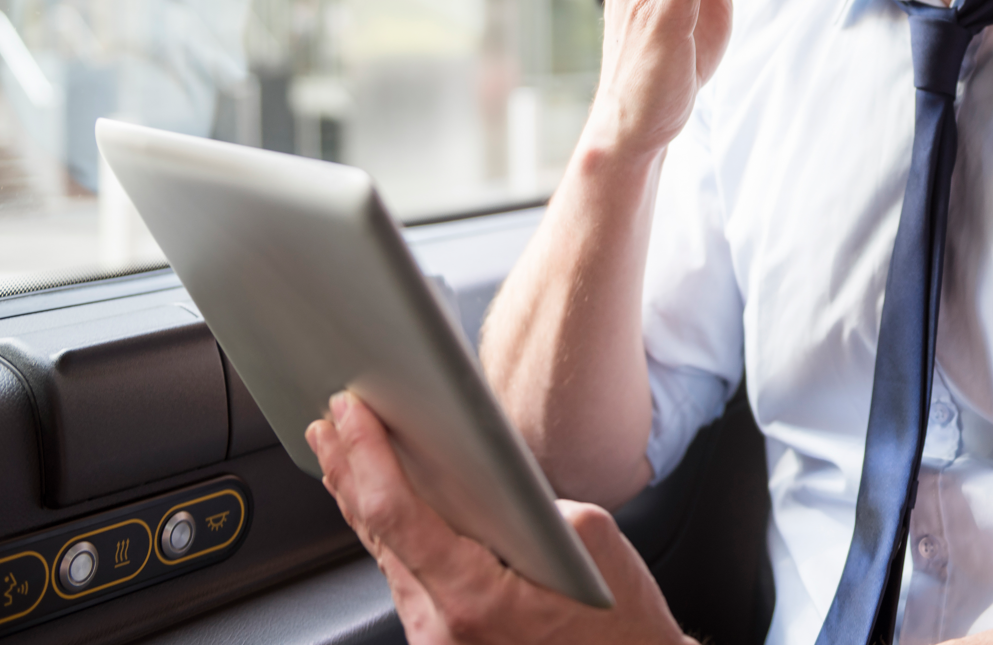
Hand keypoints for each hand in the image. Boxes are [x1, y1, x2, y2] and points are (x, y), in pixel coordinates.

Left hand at [306, 392, 694, 644]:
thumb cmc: (620, 627)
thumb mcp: (593, 539)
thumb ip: (535, 501)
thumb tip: (494, 479)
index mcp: (476, 600)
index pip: (398, 515)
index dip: (367, 456)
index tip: (351, 414)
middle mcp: (443, 628)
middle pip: (379, 535)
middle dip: (349, 470)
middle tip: (329, 421)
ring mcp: (438, 641)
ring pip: (387, 558)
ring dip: (363, 502)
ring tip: (340, 456)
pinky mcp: (446, 643)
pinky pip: (406, 579)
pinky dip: (392, 535)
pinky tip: (382, 510)